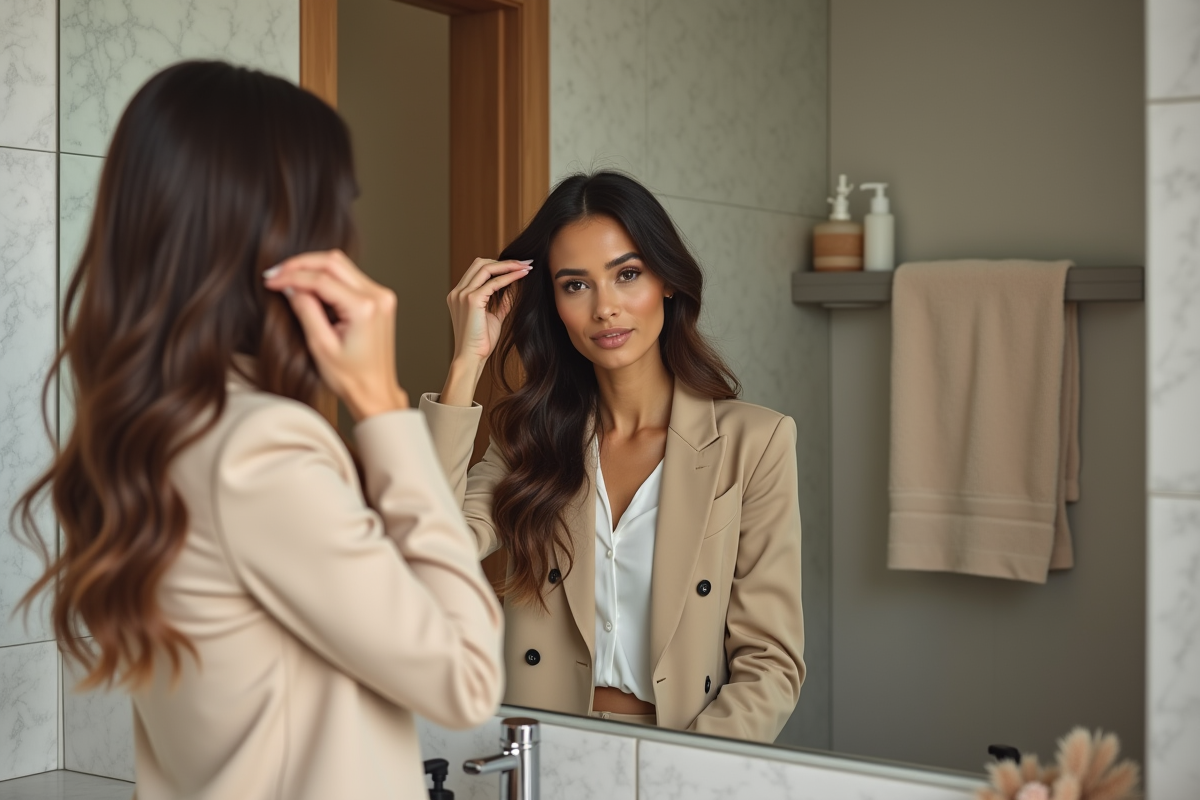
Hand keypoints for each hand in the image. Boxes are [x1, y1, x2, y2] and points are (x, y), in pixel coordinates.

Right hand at [263, 250, 408, 420]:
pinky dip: (327, 277)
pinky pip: (349, 277)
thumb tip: (291, 286)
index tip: (270, 281)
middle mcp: (377, 296)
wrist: (375, 391)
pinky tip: (308, 286)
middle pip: (333, 262)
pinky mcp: (379, 299)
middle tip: (276, 273)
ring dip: (313, 268)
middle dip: (301, 264)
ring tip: (287, 278)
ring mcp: (381, 296)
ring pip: (341, 265)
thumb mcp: (320, 345)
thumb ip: (305, 310)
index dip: (291, 276)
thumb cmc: (351, 377)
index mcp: (364, 308)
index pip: (321, 278)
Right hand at [439, 257, 531, 405]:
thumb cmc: (481, 342)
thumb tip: (513, 286)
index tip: (519, 266)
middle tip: (526, 263)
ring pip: (486, 268)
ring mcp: (462, 294)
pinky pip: (493, 282)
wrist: (472, 358)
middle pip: (480, 263)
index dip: (499, 265)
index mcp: (459, 295)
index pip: (478, 270)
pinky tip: (522, 276)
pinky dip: (509, 277)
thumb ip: (500, 301)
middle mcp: (458, 292)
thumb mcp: (493, 316)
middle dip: (505, 261)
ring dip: (509, 265)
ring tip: (526, 267)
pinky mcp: (471, 300)